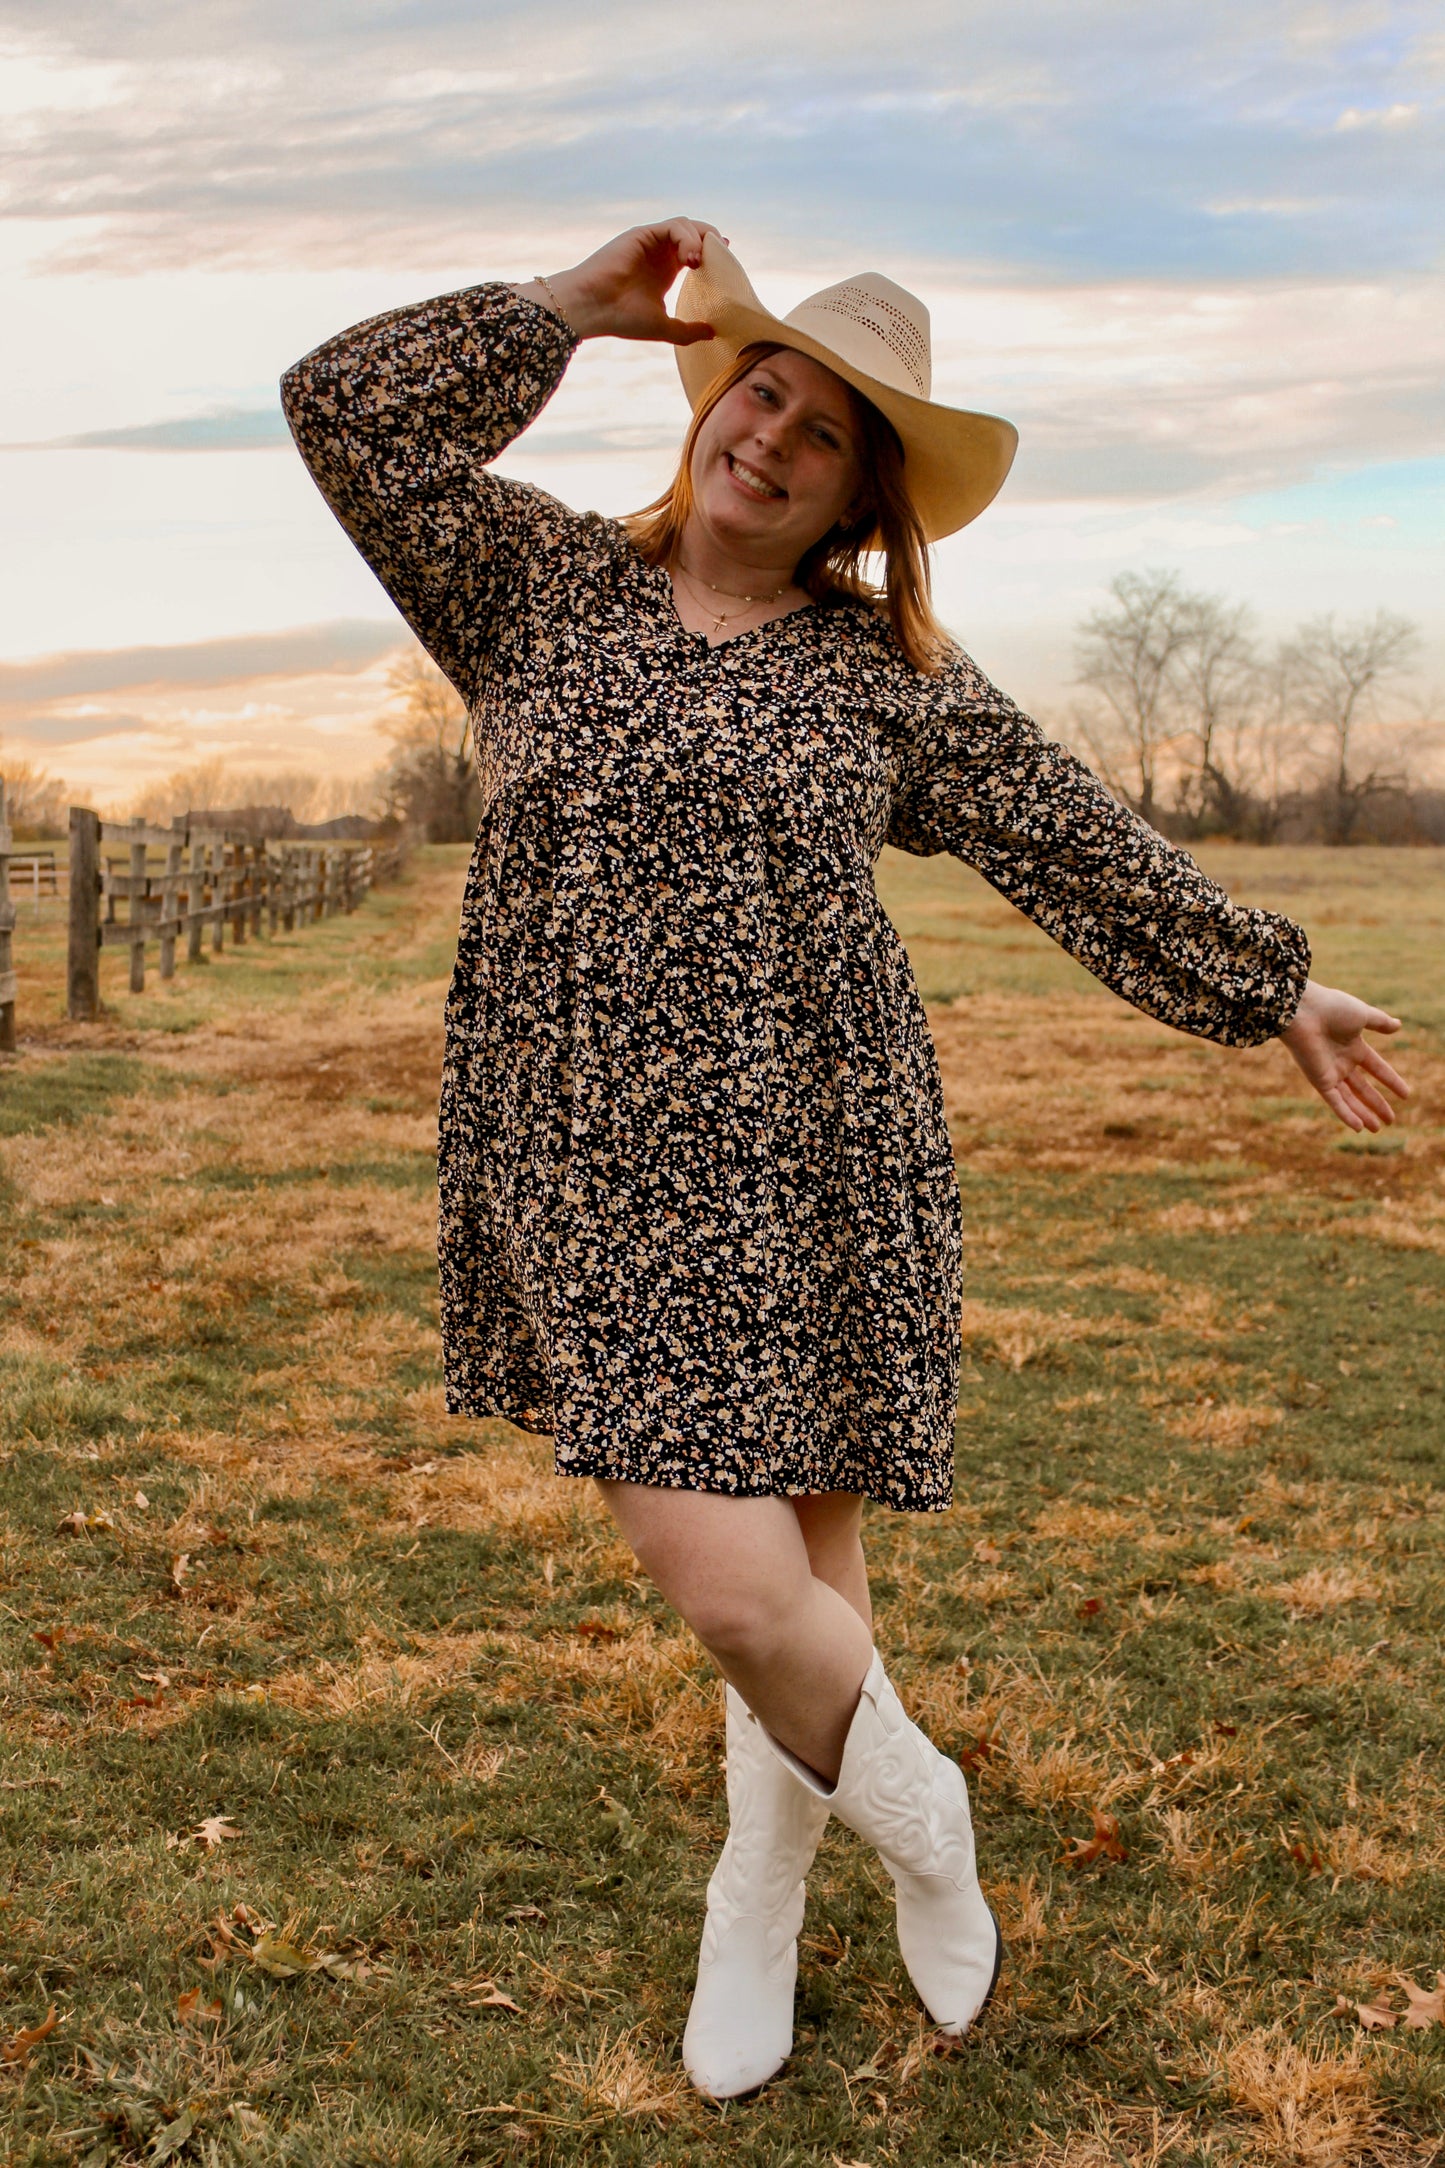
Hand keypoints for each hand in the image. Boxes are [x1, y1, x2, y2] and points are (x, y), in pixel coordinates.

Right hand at [519, 219, 724, 344]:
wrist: (592, 308)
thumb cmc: (620, 318)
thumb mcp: (662, 327)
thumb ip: (687, 330)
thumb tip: (713, 332)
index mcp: (666, 270)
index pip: (696, 252)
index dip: (714, 255)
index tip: (727, 265)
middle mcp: (659, 252)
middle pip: (695, 233)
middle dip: (712, 241)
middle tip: (721, 257)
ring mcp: (650, 241)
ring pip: (686, 225)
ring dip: (699, 240)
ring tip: (697, 264)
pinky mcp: (642, 233)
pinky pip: (674, 225)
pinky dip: (686, 237)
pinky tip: (688, 258)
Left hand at [1279, 979, 1408, 1132]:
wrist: (1303, 1011)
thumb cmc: (1331, 1008)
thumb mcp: (1362, 1014)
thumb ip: (1379, 1022)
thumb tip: (1399, 1025)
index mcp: (1353, 1046)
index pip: (1376, 1068)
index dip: (1391, 1080)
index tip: (1406, 1094)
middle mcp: (1341, 1062)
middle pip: (1363, 1088)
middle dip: (1377, 1104)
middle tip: (1391, 1120)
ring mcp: (1330, 1072)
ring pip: (1350, 1099)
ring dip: (1364, 1114)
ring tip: (1378, 1128)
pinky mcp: (1319, 1080)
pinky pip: (1335, 1101)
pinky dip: (1346, 1114)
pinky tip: (1359, 1127)